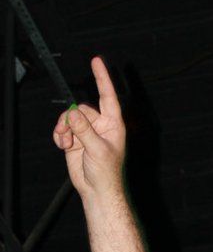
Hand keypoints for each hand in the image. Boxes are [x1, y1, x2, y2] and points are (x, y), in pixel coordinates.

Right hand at [52, 57, 125, 199]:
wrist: (96, 191)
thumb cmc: (106, 173)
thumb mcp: (97, 149)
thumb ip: (84, 130)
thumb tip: (72, 114)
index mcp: (112, 125)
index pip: (107, 96)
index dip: (102, 78)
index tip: (96, 60)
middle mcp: (100, 126)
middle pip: (80, 108)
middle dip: (71, 119)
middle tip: (69, 134)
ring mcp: (86, 132)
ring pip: (69, 118)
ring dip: (63, 128)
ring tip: (65, 141)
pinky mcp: (75, 140)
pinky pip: (63, 129)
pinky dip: (60, 135)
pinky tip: (63, 145)